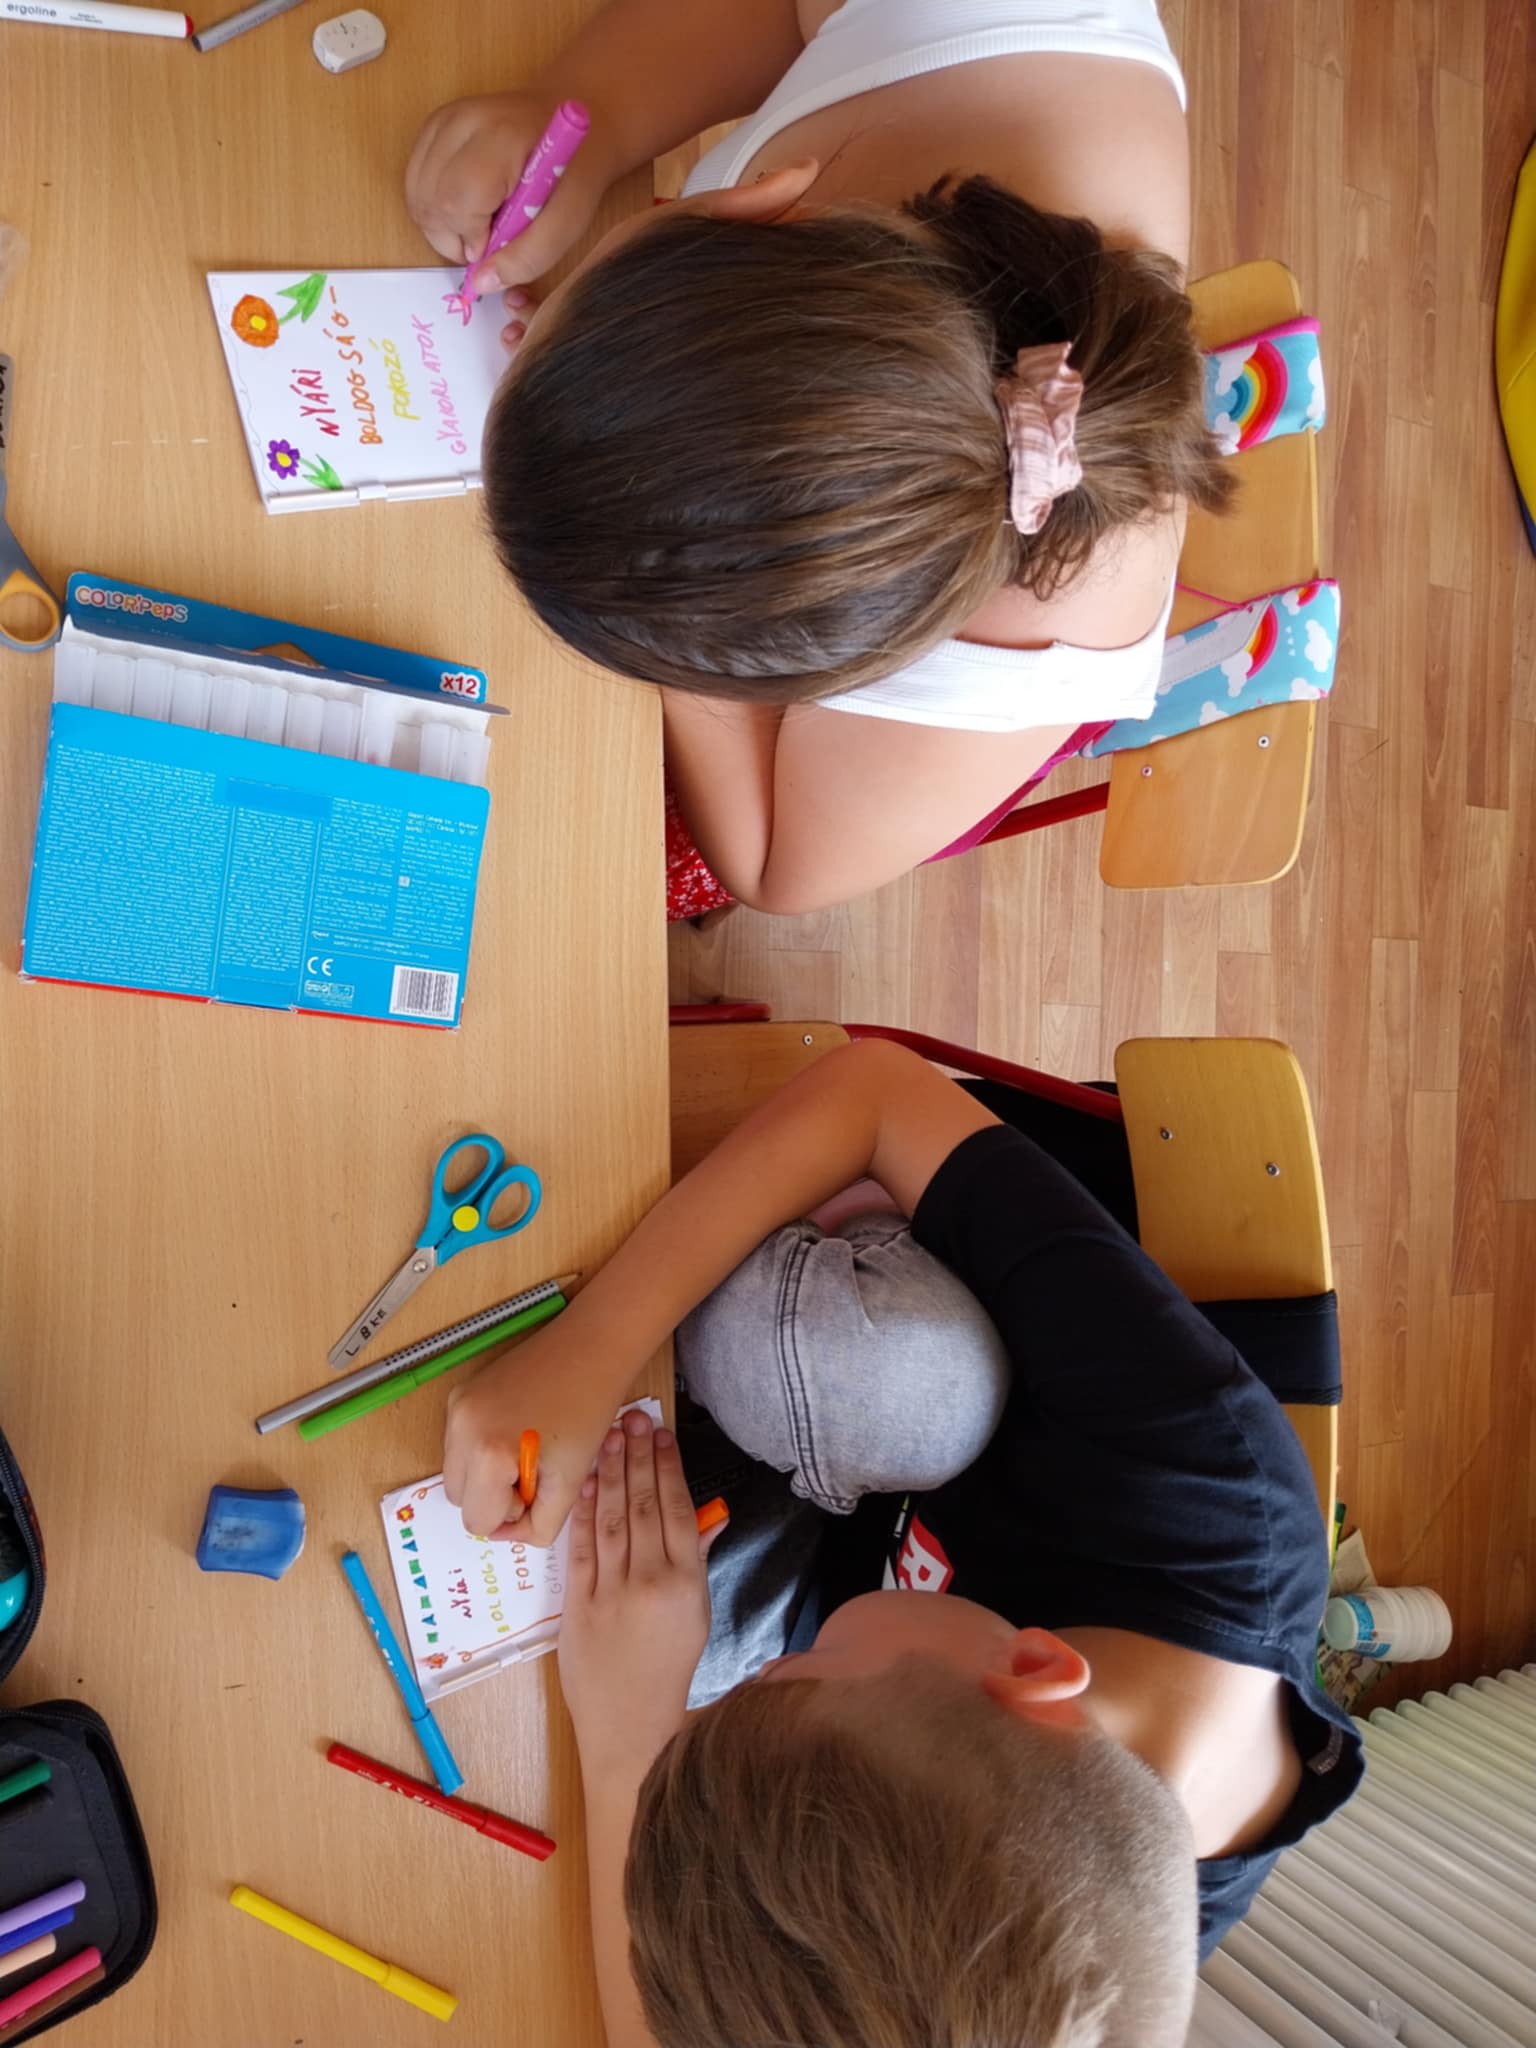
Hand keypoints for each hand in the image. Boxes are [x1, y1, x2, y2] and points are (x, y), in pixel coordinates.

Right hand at [404, 91, 613, 297]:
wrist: (575, 114)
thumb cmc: (574, 170)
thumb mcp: (568, 222)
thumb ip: (527, 258)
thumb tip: (479, 284)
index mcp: (500, 138)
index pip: (455, 203)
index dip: (471, 238)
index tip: (497, 243)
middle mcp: (462, 120)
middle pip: (428, 200)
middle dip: (452, 237)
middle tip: (486, 240)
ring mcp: (443, 119)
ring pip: (415, 192)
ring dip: (440, 225)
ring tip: (477, 224)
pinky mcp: (434, 124)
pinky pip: (415, 179)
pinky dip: (433, 206)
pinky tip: (465, 208)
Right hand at [442, 1320, 624, 1545]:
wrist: (591, 1347)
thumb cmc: (590, 1409)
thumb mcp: (571, 1481)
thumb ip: (539, 1524)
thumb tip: (508, 1533)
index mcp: (487, 1455)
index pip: (478, 1522)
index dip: (511, 1514)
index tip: (539, 1487)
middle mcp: (460, 1430)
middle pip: (461, 1500)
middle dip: (495, 1496)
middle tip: (536, 1468)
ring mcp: (456, 1408)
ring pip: (457, 1472)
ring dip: (486, 1474)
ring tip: (528, 1447)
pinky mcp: (459, 1394)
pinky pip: (458, 1443)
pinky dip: (482, 1448)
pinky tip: (518, 1428)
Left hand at [558, 1411, 724, 1771]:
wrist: (630, 1720)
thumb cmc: (669, 1666)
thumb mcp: (697, 1613)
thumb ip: (698, 1561)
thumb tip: (709, 1515)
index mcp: (686, 1582)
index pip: (678, 1510)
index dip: (669, 1468)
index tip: (664, 1435)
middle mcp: (649, 1580)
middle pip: (643, 1505)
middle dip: (638, 1457)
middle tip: (635, 1419)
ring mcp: (611, 1590)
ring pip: (611, 1518)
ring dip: (610, 1472)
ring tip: (611, 1436)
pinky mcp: (578, 1603)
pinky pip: (582, 1547)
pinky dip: (583, 1510)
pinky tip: (585, 1480)